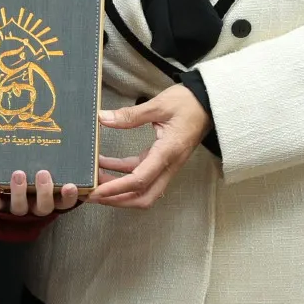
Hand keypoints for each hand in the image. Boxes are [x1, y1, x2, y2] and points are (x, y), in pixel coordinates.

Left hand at [0, 169, 78, 216]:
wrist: (10, 194)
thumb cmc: (38, 180)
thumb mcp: (55, 173)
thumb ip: (67, 166)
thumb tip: (84, 146)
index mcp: (53, 201)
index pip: (65, 203)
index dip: (69, 197)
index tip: (72, 185)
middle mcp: (37, 208)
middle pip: (43, 206)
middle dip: (44, 191)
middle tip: (43, 173)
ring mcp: (19, 209)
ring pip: (20, 208)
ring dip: (19, 192)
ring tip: (18, 174)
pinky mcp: (0, 208)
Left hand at [90, 85, 210, 209]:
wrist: (209, 103)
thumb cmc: (189, 103)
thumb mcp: (159, 105)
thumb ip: (130, 115)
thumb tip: (104, 119)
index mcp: (168, 152)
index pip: (139, 180)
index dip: (116, 189)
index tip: (97, 191)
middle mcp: (169, 164)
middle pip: (143, 197)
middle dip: (117, 200)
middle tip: (93, 194)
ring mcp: (166, 164)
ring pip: (142, 189)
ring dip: (118, 188)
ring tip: (94, 178)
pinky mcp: (162, 159)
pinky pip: (141, 174)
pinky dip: (122, 173)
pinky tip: (105, 164)